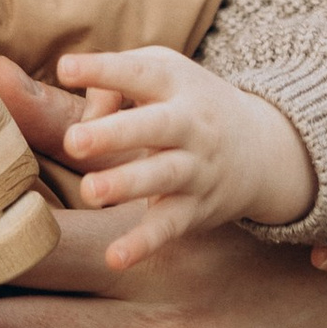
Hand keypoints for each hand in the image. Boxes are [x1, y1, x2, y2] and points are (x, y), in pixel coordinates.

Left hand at [53, 43, 313, 269]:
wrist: (261, 148)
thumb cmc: (187, 104)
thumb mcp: (162, 74)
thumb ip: (112, 83)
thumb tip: (83, 120)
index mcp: (176, 83)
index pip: (140, 72)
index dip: (103, 69)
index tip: (65, 69)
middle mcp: (190, 124)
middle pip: (155, 126)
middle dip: (115, 134)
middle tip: (73, 141)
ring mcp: (195, 168)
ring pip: (162, 176)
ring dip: (126, 184)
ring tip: (90, 192)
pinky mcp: (195, 208)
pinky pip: (168, 226)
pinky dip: (144, 243)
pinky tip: (115, 258)